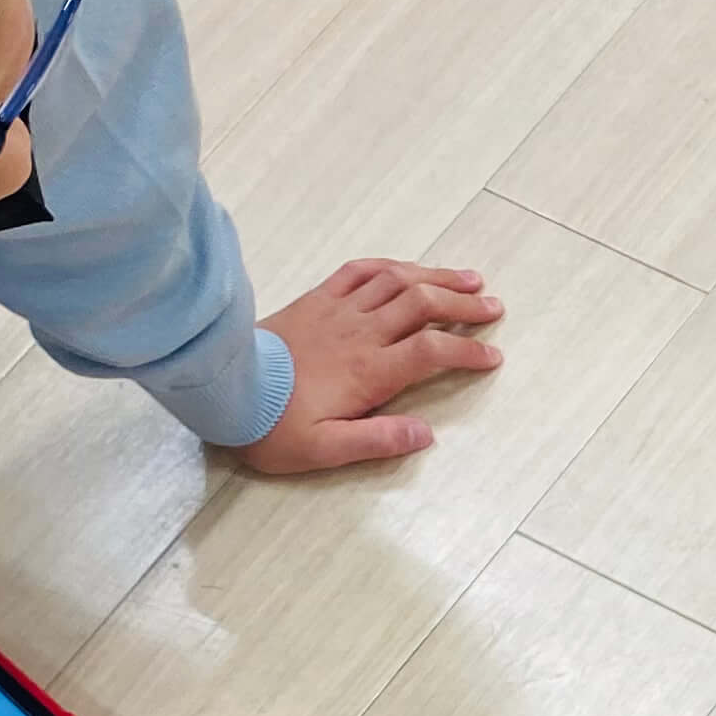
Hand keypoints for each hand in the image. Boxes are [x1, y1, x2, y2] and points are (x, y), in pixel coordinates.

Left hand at [241, 258, 505, 474]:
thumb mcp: (324, 449)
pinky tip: (407, 267)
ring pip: (397, 280)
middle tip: (494, 306)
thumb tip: (425, 435)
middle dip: (464, 303)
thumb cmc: (272, 427)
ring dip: (436, 276)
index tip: (492, 356)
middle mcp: (361, 332)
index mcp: (370, 370)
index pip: (432, 350)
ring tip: (468, 279)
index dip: (468, 349)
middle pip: (424, 303)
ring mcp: (338, 310)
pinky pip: (359, 271)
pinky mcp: (316, 299)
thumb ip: (377, 441)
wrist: (221, 389)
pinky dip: (390, 266)